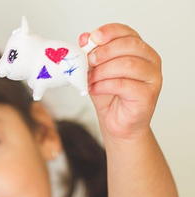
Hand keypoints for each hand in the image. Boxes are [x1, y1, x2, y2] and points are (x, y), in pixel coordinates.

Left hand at [79, 23, 161, 138]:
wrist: (118, 124)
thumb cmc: (110, 98)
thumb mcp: (96, 73)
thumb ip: (92, 57)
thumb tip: (83, 38)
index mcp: (139, 50)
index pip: (127, 33)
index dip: (109, 32)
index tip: (92, 38)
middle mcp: (150, 61)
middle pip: (130, 45)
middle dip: (105, 51)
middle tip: (89, 60)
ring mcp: (152, 78)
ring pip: (128, 64)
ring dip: (103, 71)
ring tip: (90, 79)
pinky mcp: (148, 95)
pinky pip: (124, 84)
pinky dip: (105, 85)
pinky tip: (95, 89)